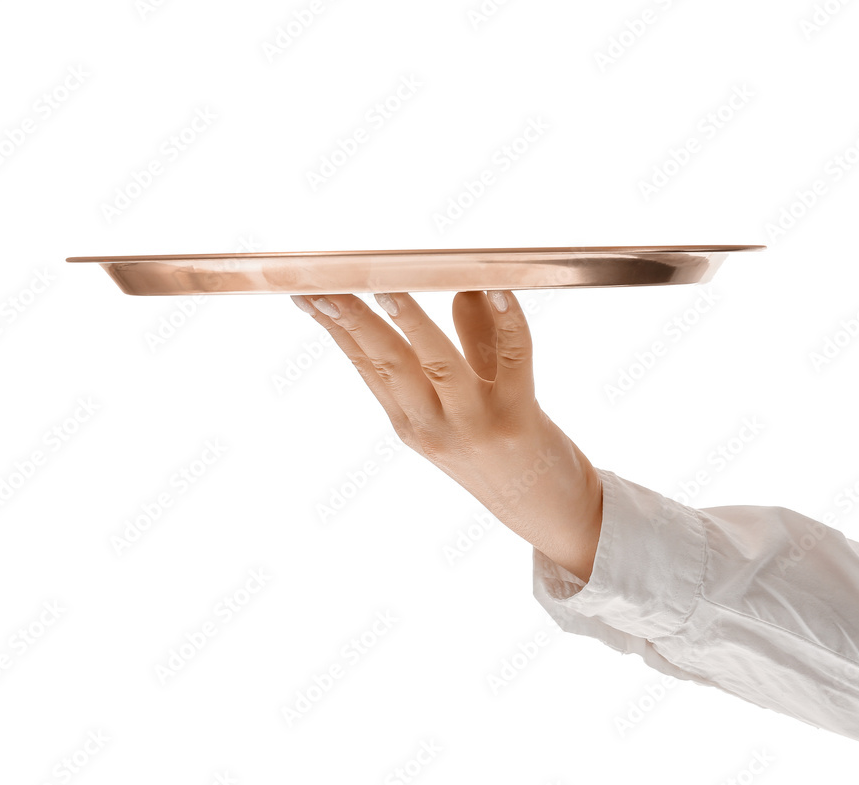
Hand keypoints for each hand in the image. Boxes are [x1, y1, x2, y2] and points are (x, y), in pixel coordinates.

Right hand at [291, 289, 601, 582]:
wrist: (550, 515)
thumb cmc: (507, 451)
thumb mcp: (473, 401)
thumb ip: (469, 343)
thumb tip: (462, 287)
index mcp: (410, 422)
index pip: (365, 365)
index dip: (336, 326)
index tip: (308, 291)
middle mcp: (433, 426)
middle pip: (387, 363)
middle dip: (354, 321)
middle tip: (326, 284)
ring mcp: (474, 424)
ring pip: (438, 363)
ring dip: (413, 323)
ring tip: (389, 289)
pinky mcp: (519, 419)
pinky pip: (512, 360)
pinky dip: (508, 321)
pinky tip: (496, 289)